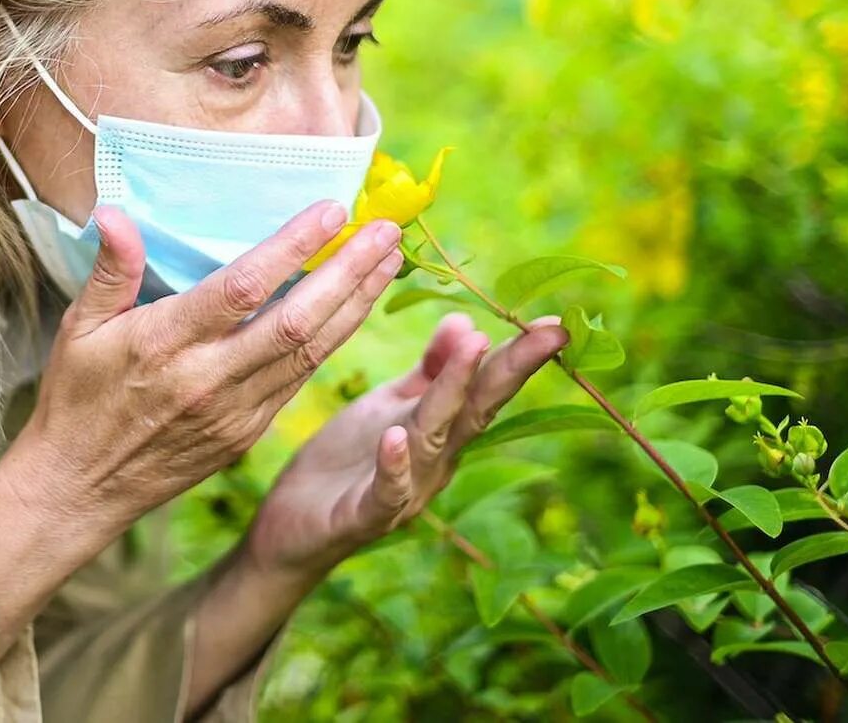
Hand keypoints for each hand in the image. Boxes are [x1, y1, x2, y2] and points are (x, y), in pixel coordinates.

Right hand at [1, 198, 407, 538]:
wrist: (80, 489)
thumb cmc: (76, 398)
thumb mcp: (79, 328)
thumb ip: (110, 269)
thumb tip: (116, 211)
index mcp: (165, 345)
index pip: (242, 288)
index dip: (292, 248)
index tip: (332, 209)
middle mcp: (209, 379)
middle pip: (297, 321)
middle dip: (349, 272)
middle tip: (386, 228)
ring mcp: (235, 412)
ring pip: (313, 353)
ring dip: (357, 303)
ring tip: (391, 259)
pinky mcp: (248, 434)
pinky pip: (300, 379)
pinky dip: (336, 340)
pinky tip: (357, 307)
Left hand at [239, 310, 570, 583]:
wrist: (290, 525)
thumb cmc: (345, 461)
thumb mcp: (388, 407)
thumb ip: (429, 372)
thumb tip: (469, 322)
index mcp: (440, 430)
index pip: (486, 388)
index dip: (519, 355)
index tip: (557, 322)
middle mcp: (434, 462)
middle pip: (476, 410)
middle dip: (512, 369)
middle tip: (550, 333)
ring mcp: (404, 490)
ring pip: (435, 439)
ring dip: (454, 394)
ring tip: (475, 348)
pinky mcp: (364, 516)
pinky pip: (385, 492)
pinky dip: (393, 465)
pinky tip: (395, 436)